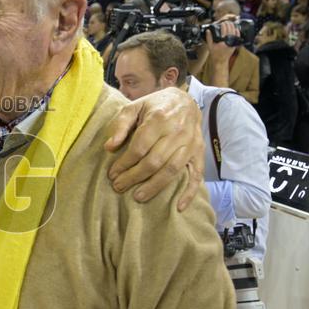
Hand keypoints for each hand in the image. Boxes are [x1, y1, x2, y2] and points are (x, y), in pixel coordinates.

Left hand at [105, 86, 203, 211]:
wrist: (186, 101)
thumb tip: (109, 147)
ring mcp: (191, 144)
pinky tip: (178, 207)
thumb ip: (121, 125)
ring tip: (138, 197)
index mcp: (159, 119)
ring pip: (172, 170)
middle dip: (134, 177)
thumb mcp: (135, 106)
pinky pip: (196, 176)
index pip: (139, 147)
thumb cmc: (155, 106)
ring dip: (154, 187)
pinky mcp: (199, 153)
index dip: (124, 163)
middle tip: (119, 187)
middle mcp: (177, 132)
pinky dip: (189, 193)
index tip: (112, 174)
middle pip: (154, 161)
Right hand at [205, 20, 239, 64]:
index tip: (222, 23)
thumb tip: (208, 31)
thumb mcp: (210, 46)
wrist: (221, 61)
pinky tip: (236, 29)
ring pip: (234, 32)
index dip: (223, 24)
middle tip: (226, 22)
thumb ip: (209, 38)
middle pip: (230, 29)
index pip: (224, 29)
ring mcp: (232, 42)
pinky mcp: (235, 44)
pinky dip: (237, 32)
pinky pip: (237, 36)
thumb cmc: (215, 54)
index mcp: (222, 41)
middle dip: (228, 24)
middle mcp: (228, 41)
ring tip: (230, 24)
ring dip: (233, 26)